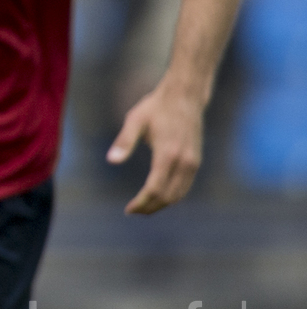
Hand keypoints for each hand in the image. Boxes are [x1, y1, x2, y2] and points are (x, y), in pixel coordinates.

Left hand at [107, 82, 204, 213]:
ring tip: (143, 207)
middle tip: (133, 211)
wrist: (185, 96)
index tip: (128, 210)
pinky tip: (158, 195)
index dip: (141, 203)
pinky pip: (185, 187)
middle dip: (150, 207)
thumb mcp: (135, 120)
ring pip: (179, 195)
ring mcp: (193, 163)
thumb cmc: (156, 107)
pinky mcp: (196, 161)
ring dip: (162, 204)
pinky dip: (172, 196)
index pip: (155, 189)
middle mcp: (184, 162)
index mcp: (168, 155)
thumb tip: (111, 161)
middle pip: (168, 197)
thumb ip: (124, 141)